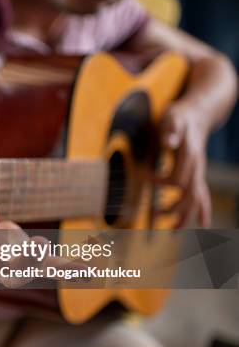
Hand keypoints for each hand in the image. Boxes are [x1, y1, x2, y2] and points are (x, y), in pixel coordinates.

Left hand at [155, 101, 211, 227]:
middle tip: (153, 214)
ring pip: (196, 201)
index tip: (142, 176)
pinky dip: (203, 211)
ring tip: (172, 232)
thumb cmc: (180, 116)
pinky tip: (204, 226)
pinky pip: (203, 196)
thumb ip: (171, 130)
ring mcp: (199, 172)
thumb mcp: (172, 118)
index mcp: (189, 156)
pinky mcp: (197, 175)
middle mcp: (197, 167)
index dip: (158, 181)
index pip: (176, 179)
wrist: (197, 114)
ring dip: (184, 216)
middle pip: (188, 196)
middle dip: (173, 208)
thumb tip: (169, 140)